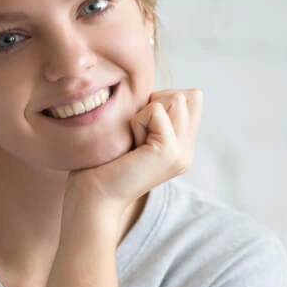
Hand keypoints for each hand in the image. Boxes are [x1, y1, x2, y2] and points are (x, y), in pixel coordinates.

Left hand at [69, 88, 202, 213]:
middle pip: (189, 95)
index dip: (162, 100)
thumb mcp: (136, 131)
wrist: (93, 196)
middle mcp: (187, 150)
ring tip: (134, 139)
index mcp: (182, 146)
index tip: (139, 127)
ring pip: (177, 98)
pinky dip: (138, 120)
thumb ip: (155, 114)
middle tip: (136, 134)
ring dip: (147, 112)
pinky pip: (157, 110)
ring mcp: (182, 153)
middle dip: (156, 104)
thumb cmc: (104, 162)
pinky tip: (130, 145)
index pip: (192, 98)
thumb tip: (157, 90)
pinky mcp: (170, 152)